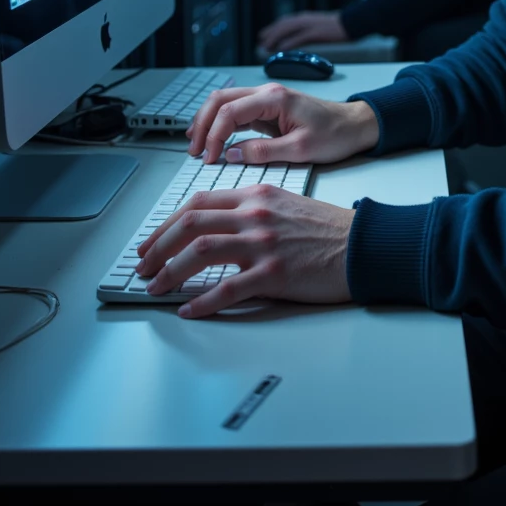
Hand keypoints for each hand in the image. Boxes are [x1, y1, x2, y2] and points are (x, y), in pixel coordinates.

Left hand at [135, 184, 354, 317]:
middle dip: (158, 246)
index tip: (153, 240)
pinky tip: (188, 309)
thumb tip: (218, 227)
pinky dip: (201, 302)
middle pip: (191, 223)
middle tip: (143, 264)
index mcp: (257, 195)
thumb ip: (252, 208)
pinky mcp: (274, 274)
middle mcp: (255, 214)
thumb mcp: (286, 203)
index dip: (168, 222)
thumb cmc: (329, 229)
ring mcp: (263, 244)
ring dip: (169, 271)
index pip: (199, 201)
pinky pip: (227, 289)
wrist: (362, 245)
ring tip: (155, 287)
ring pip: (200, 253)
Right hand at [186, 82, 378, 165]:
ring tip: (197, 145)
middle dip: (203, 124)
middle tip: (195, 150)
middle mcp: (267, 94)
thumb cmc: (335, 133)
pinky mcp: (268, 110)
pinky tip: (214, 138)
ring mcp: (266, 100)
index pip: (230, 112)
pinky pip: (237, 112)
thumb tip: (232, 154)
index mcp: (274, 98)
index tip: (209, 158)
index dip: (214, 135)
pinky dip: (221, 124)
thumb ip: (264, 152)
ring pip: (225, 103)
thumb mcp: (300, 149)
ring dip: (208, 122)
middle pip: (220, 100)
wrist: (355, 125)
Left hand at [258, 11, 347, 51]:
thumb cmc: (337, 26)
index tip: (263, 35)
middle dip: (270, 33)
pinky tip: (281, 49)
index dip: (272, 28)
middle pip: (282, 25)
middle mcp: (305, 19)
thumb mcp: (319, 24)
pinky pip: (299, 38)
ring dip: (275, 38)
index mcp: (305, 17)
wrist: (352, 21)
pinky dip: (288, 43)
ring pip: (287, 30)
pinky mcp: (316, 32)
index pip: (284, 21)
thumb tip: (297, 38)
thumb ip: (308, 29)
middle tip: (261, 43)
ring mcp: (310, 25)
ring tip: (266, 46)